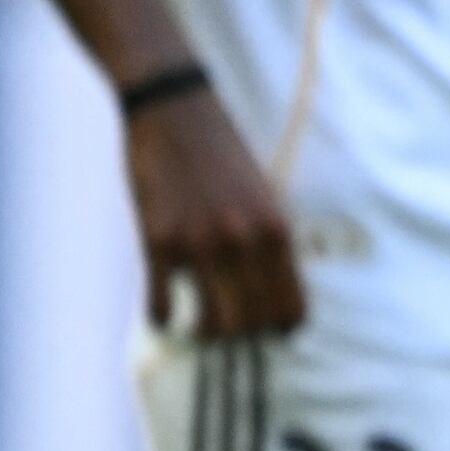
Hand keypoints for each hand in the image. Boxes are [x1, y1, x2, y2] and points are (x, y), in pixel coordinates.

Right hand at [127, 87, 305, 337]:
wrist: (174, 110)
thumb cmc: (221, 155)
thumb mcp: (262, 196)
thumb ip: (268, 242)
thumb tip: (270, 293)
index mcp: (276, 231)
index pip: (291, 308)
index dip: (280, 331)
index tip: (268, 335)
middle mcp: (244, 241)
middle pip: (254, 325)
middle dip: (243, 340)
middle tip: (228, 334)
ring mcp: (200, 242)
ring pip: (214, 325)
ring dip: (205, 335)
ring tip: (196, 329)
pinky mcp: (158, 238)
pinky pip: (162, 305)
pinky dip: (162, 317)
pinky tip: (162, 314)